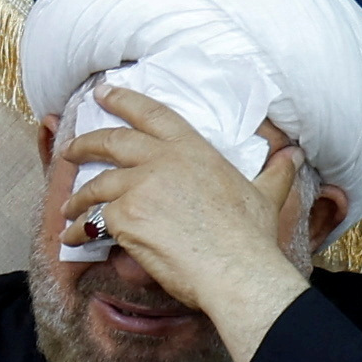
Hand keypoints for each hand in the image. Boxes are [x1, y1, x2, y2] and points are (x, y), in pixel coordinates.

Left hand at [64, 92, 314, 361]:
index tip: (103, 93)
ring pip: (96, 185)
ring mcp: (138, 187)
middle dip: (84, 144)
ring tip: (68, 208)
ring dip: (77, 197)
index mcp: (192, 148)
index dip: (123, 99)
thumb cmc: (251, 235)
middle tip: (70, 149)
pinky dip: (79, 230)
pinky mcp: (124, 217)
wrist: (235, 269)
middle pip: (111, 142)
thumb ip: (275, 172)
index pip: (151, 113)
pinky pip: (93, 221)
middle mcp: (160, 160)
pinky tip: (75, 238)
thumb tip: (293, 157)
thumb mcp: (266, 194)